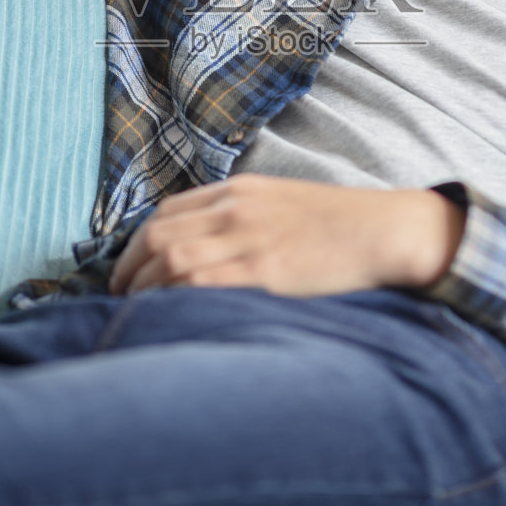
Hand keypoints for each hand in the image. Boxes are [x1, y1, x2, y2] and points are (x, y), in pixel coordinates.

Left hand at [108, 174, 464, 297]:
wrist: (384, 230)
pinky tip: (167, 315)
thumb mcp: (280, 203)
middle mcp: (235, 209)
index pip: (165, 213)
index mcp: (238, 190)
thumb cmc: (337, 224)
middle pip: (157, 236)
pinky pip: (200, 283)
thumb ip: (239, 216)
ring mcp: (248, 239)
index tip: (128, 271)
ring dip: (144, 289)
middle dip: (128, 269)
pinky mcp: (264, 271)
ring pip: (170, 260)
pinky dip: (173, 299)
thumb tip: (200, 245)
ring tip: (137, 313)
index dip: (136, 245)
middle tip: (120, 297)